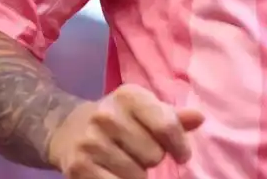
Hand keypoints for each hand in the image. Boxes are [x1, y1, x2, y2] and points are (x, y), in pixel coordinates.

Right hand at [48, 85, 204, 177]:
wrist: (67, 129)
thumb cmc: (118, 119)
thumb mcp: (143, 109)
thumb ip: (172, 116)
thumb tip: (199, 118)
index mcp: (128, 96)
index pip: (166, 126)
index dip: (180, 145)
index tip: (182, 155)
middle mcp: (107, 115)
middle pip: (154, 155)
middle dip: (153, 157)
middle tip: (140, 152)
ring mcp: (90, 142)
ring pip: (137, 175)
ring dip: (137, 173)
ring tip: (126, 161)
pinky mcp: (78, 167)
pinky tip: (116, 173)